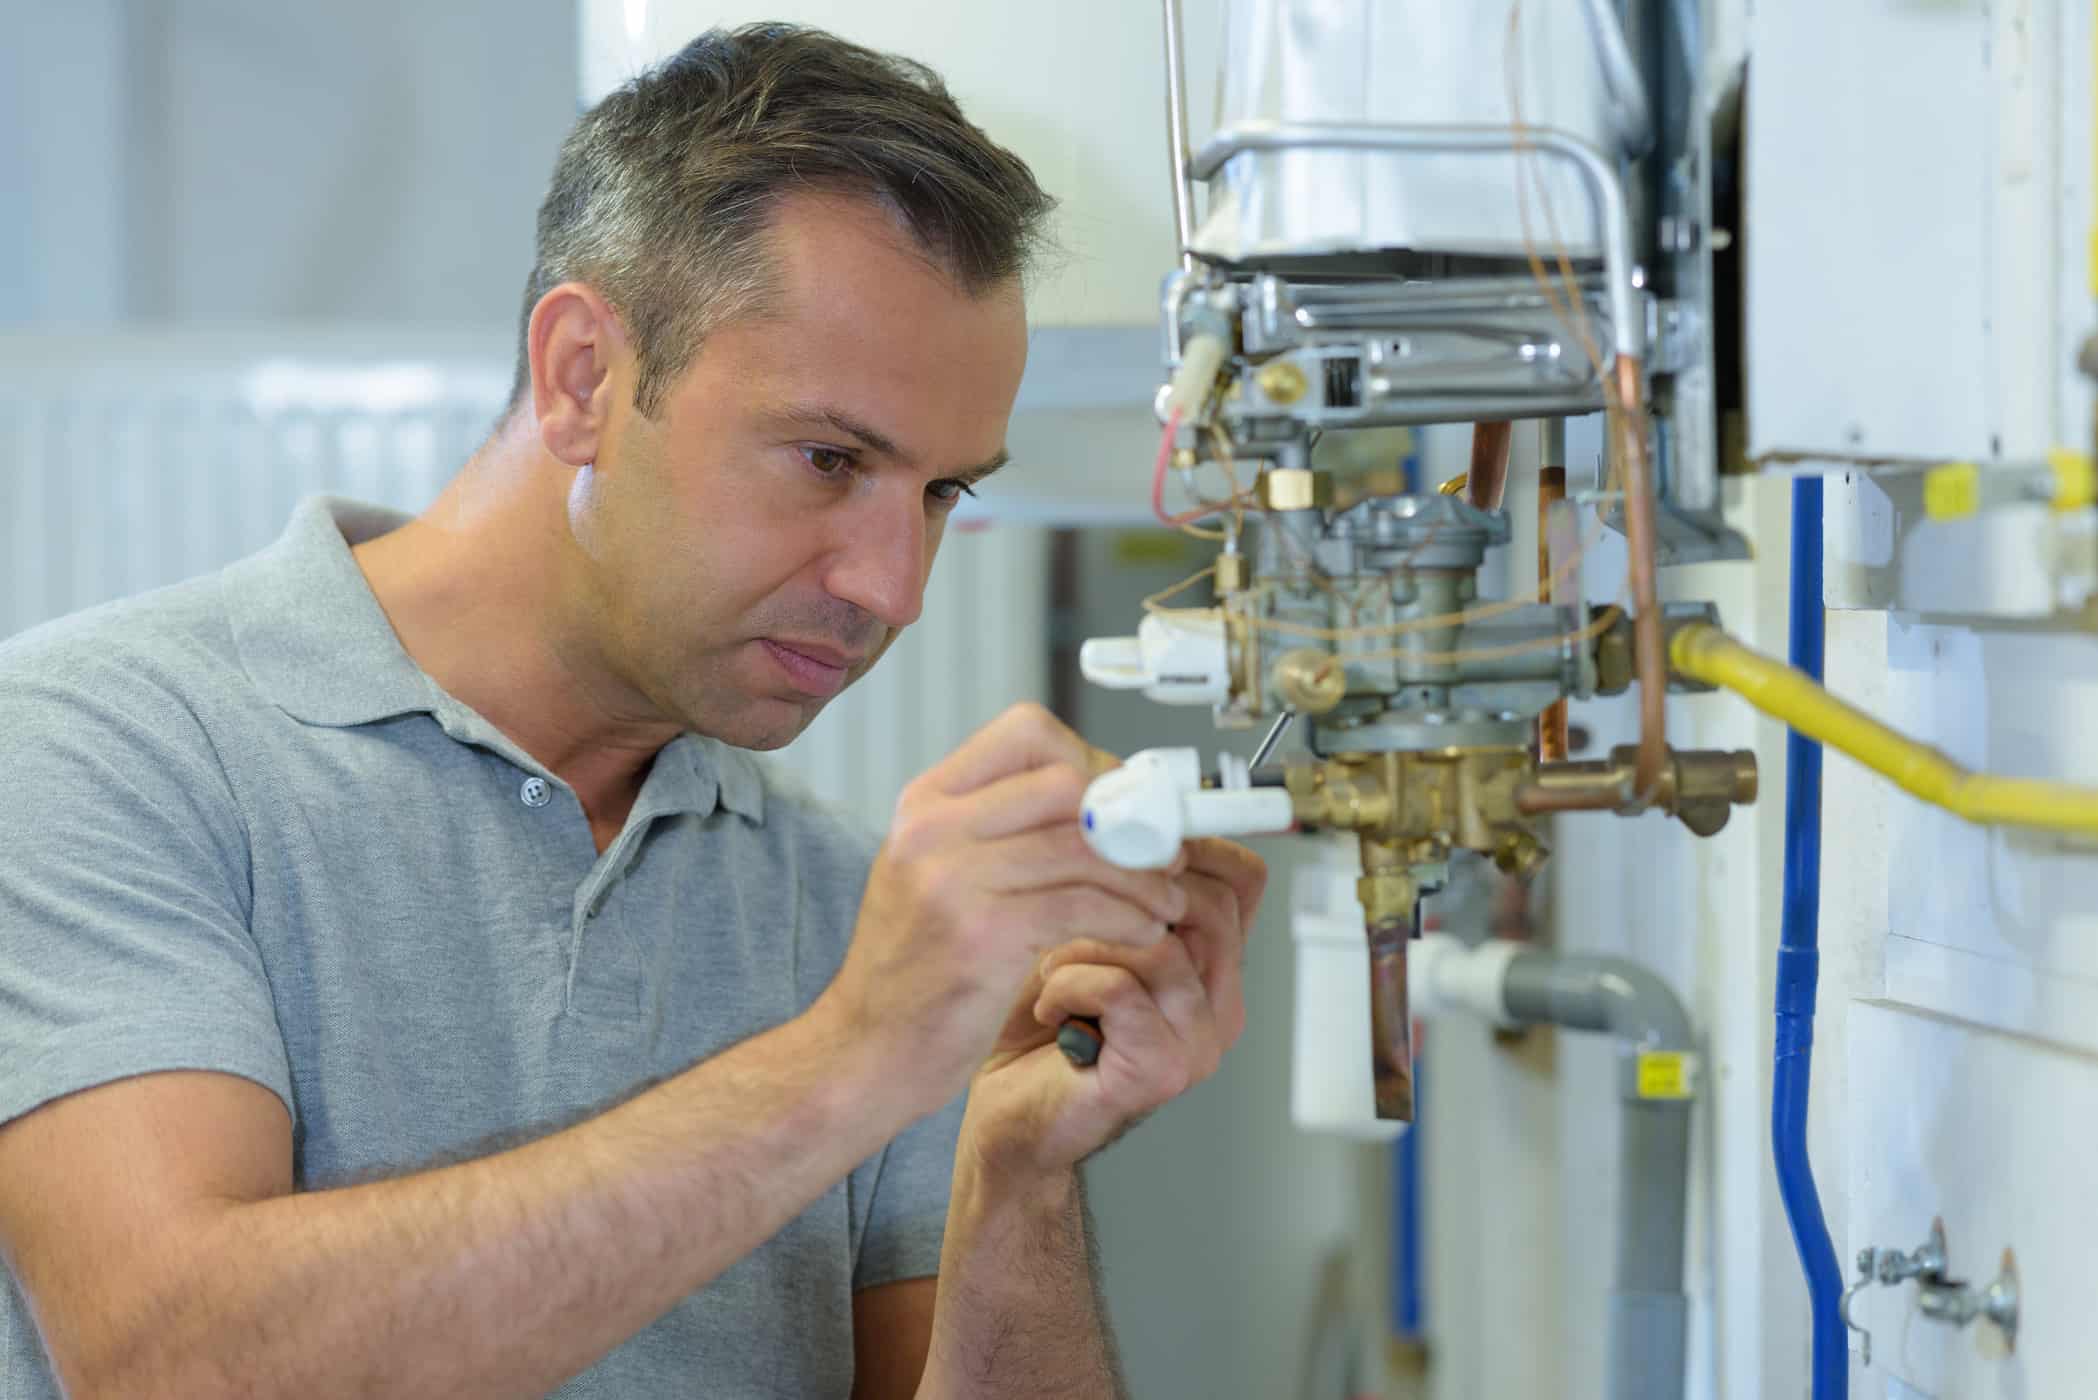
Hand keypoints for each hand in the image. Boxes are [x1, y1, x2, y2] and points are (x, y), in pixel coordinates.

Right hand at [814, 704, 1186, 1114]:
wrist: (864, 1051)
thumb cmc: (914, 972)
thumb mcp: (937, 875)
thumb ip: (1000, 829)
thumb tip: (1099, 795)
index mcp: (925, 804)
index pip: (1028, 734)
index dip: (1091, 761)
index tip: (1120, 805)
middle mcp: (932, 830)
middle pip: (1066, 782)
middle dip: (1130, 817)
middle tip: (1161, 851)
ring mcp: (953, 880)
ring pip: (1085, 847)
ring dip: (1145, 876)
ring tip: (1165, 900)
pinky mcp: (982, 935)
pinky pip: (1085, 905)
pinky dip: (1132, 916)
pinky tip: (1145, 932)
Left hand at [960, 835, 1266, 1180]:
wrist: (1005, 1117)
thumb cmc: (1034, 1027)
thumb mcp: (1077, 931)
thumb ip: (1110, 883)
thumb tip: (1111, 803)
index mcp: (1211, 962)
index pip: (1239, 878)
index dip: (1181, 844)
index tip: (1118, 831)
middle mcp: (1218, 1000)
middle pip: (1210, 902)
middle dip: (1125, 885)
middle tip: (1067, 894)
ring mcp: (1197, 1039)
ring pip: (1163, 942)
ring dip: (1085, 939)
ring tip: (1049, 962)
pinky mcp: (1161, 1069)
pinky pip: (1123, 990)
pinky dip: (1068, 985)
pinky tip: (1047, 1007)